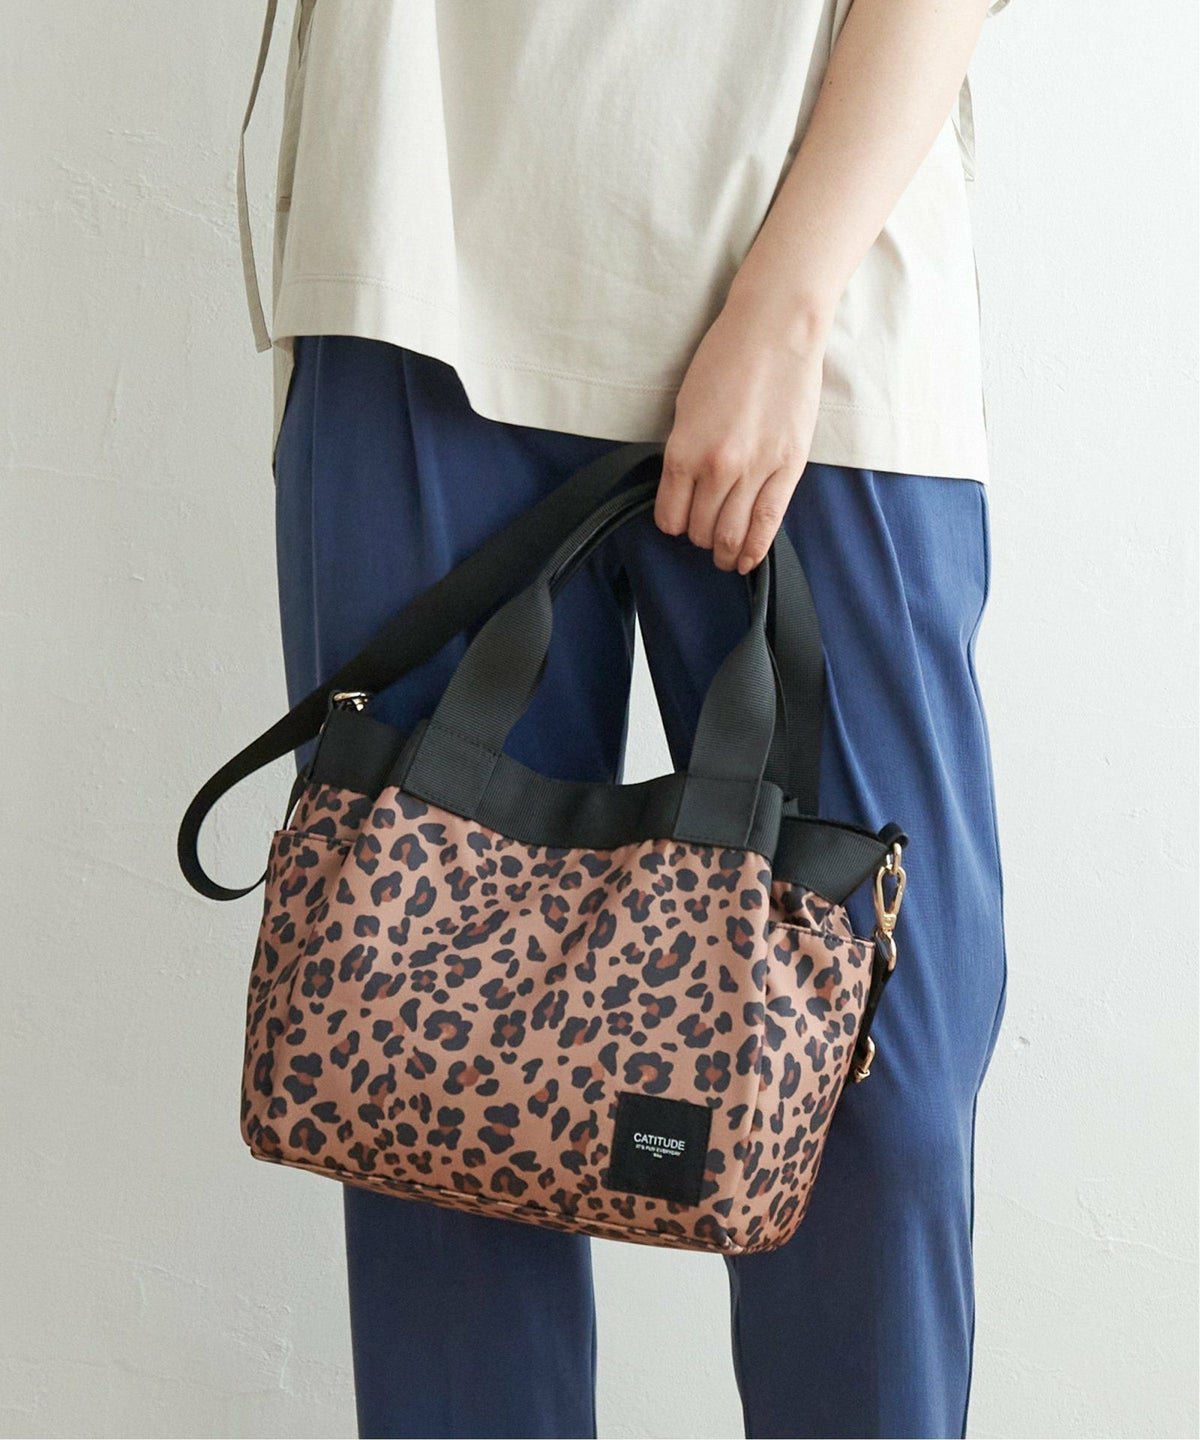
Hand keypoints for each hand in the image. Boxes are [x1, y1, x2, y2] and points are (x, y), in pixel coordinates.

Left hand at [655, 285, 829, 573]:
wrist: (775, 330)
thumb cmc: (726, 358)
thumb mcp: (686, 407)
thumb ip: (685, 452)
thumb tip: (686, 490)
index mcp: (683, 450)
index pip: (670, 516)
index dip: (673, 524)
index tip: (679, 521)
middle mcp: (716, 468)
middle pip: (701, 530)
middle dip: (700, 537)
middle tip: (705, 535)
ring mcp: (755, 471)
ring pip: (733, 535)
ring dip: (725, 550)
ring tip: (725, 555)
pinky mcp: (788, 468)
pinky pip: (767, 523)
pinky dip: (754, 550)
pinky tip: (748, 562)